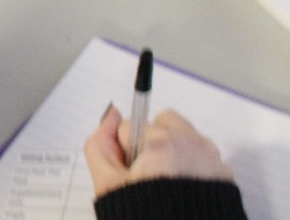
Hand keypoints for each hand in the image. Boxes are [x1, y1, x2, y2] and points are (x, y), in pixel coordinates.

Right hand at [85, 105, 234, 197]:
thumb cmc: (147, 217)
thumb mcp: (108, 185)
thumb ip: (99, 145)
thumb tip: (110, 115)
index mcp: (161, 144)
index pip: (128, 128)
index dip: (123, 153)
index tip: (130, 173)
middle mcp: (191, 145)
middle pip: (160, 123)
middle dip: (150, 142)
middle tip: (148, 174)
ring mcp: (212, 158)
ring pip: (183, 136)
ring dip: (172, 150)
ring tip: (167, 181)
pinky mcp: (225, 173)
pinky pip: (202, 155)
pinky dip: (191, 165)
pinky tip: (183, 189)